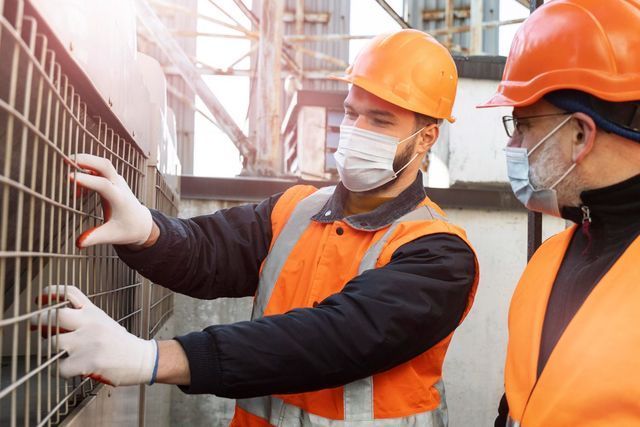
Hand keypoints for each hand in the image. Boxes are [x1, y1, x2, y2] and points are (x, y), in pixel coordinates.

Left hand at [31, 286, 157, 386]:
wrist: (142, 359)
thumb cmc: (121, 344)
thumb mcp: (103, 322)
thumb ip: (82, 319)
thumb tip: (51, 325)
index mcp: (93, 313)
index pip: (69, 293)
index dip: (50, 293)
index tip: (40, 299)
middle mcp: (90, 324)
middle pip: (54, 315)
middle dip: (38, 322)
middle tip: (35, 327)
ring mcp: (89, 343)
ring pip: (51, 343)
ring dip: (46, 350)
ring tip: (54, 353)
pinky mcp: (89, 362)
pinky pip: (60, 368)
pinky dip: (60, 371)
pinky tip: (67, 369)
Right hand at [70, 153, 152, 247]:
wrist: (142, 223)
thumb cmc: (128, 229)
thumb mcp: (112, 236)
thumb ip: (95, 237)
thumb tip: (79, 243)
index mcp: (120, 199)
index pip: (104, 185)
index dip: (87, 180)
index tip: (69, 178)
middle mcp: (119, 186)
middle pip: (105, 166)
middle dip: (87, 160)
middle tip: (67, 160)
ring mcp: (117, 181)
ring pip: (103, 164)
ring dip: (86, 161)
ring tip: (66, 162)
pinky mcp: (113, 180)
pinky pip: (100, 170)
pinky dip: (87, 171)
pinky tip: (77, 189)